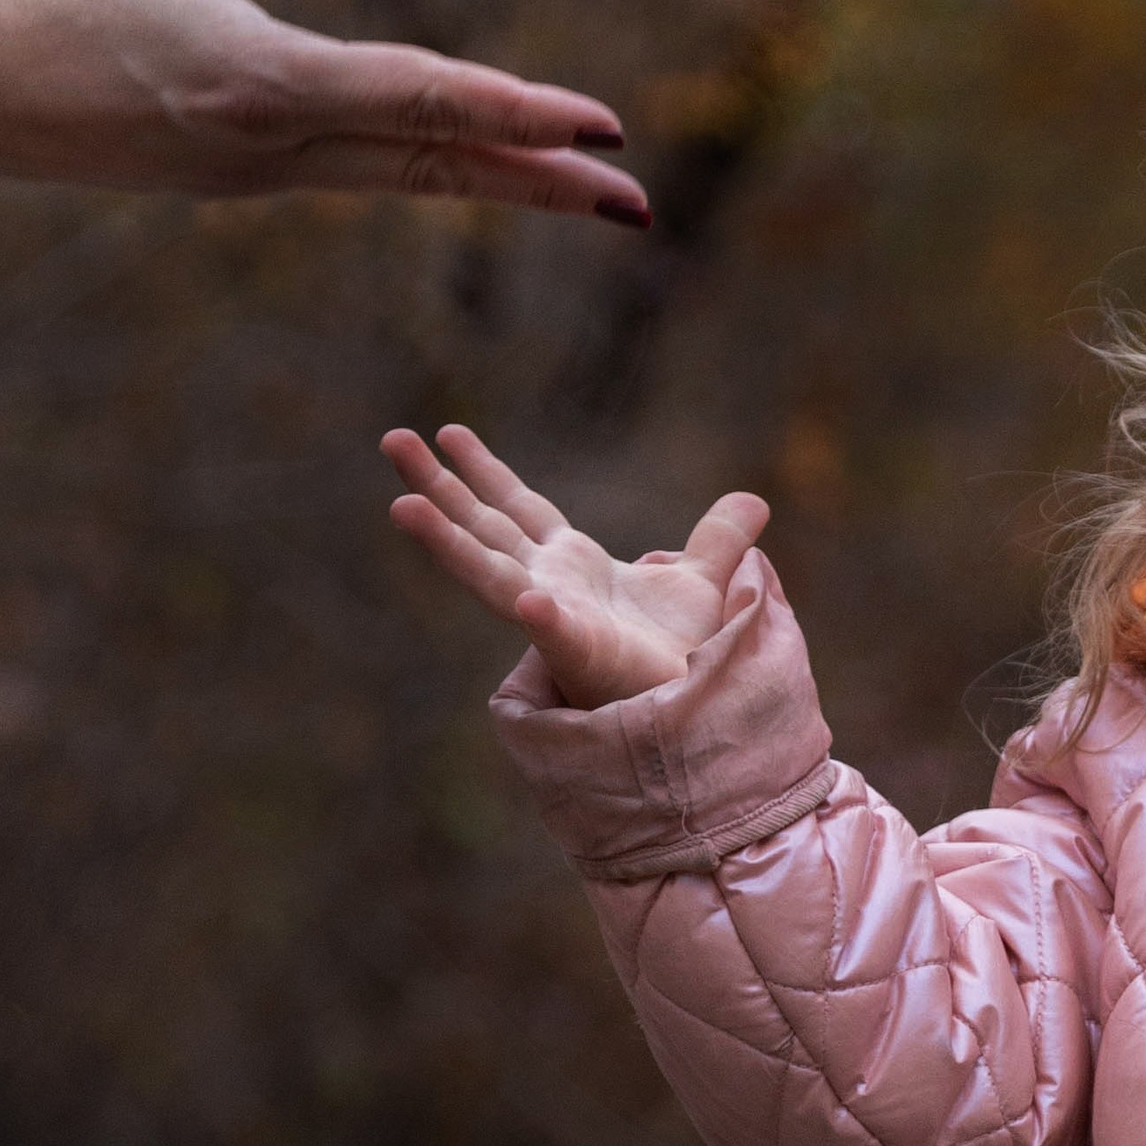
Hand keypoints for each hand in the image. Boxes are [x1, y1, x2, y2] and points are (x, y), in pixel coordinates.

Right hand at [383, 422, 767, 710]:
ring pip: (487, 571)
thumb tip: (752, 501)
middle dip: (436, 485)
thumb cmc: (684, 658)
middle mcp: (548, 585)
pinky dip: (542, 615)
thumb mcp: (707, 581)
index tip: (449, 432)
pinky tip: (526, 598)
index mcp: (571, 564)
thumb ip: (720, 539)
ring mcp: (555, 618)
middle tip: (392, 441)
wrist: (693, 713)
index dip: (483, 471)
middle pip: (482, 525)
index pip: (517, 506)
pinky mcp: (581, 654)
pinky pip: (555, 631)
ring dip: (444, 540)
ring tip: (402, 506)